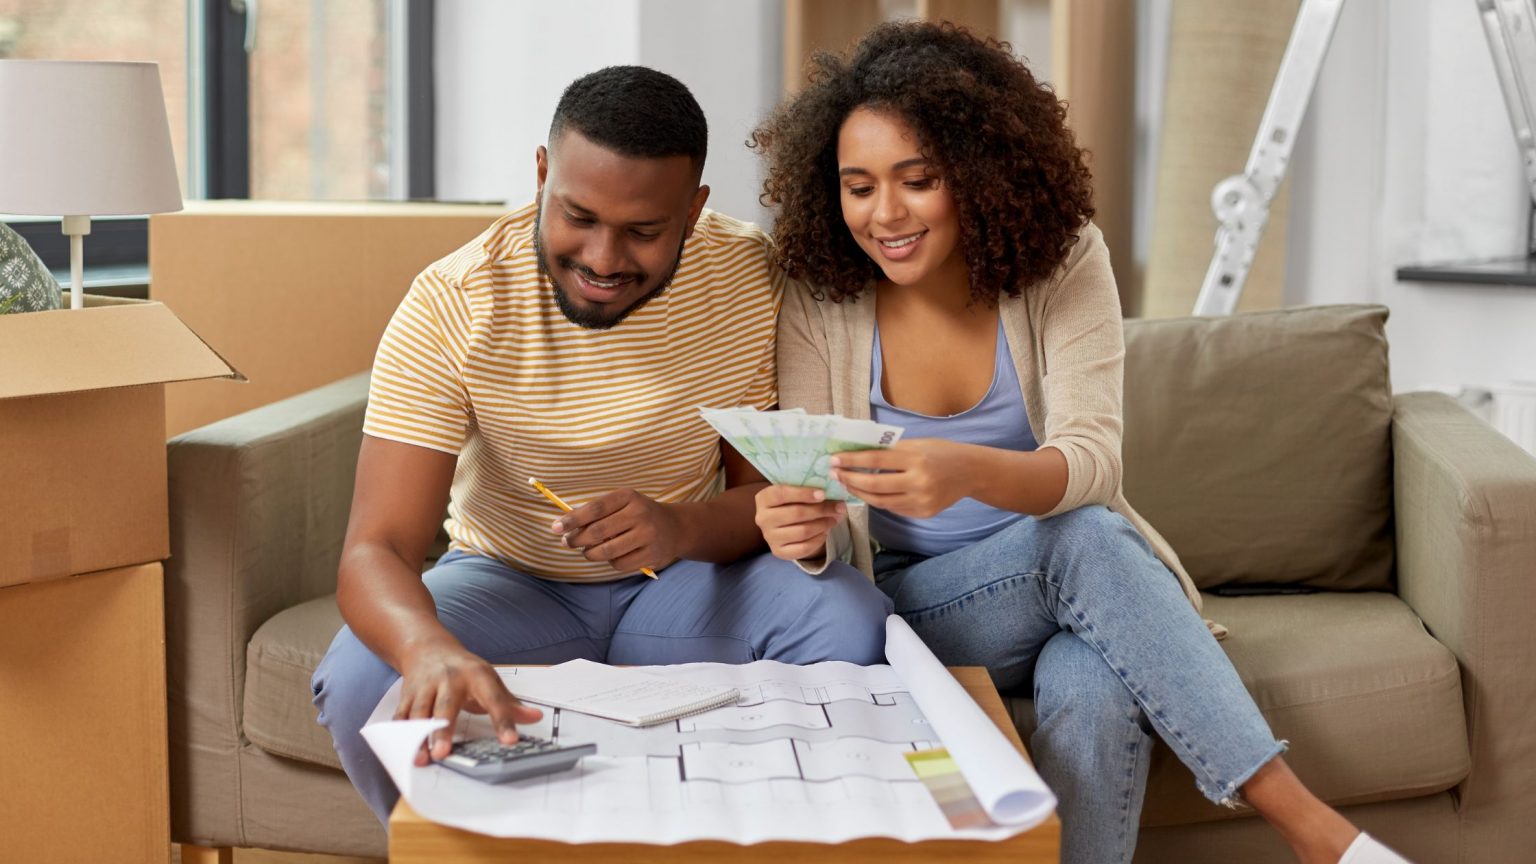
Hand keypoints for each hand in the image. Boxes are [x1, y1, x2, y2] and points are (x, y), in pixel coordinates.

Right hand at [396, 644, 543, 765]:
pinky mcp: (407, 695)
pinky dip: (400, 733)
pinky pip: (402, 715)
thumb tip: (535, 717)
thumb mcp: (490, 680)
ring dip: (418, 736)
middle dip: (443, 730)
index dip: (503, 720)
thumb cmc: (463, 669)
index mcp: (477, 675)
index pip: (494, 699)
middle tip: (444, 753)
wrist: (427, 647)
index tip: (510, 741)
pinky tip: (401, 750)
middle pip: (446, 705)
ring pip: (420, 712)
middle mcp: (449, 679)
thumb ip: (509, 703)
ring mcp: (426, 686)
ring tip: (421, 758)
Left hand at [553, 488, 684, 573]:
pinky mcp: (652, 555)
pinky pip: (620, 564)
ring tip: (588, 551)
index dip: (572, 519)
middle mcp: (640, 514)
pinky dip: (610, 562)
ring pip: (607, 551)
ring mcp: (648, 535)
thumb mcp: (623, 504)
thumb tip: (566, 526)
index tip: (555, 527)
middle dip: (577, 539)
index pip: (595, 508)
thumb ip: (599, 512)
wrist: (676, 527)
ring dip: (591, 553)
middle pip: (598, 531)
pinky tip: (612, 556)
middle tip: (567, 542)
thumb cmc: (639, 514)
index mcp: (629, 497)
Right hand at [754, 484, 844, 560]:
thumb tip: (833, 491)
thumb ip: (807, 489)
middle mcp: (762, 518)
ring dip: (823, 524)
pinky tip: (825, 531)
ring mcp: (770, 537)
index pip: (781, 494)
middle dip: (821, 510)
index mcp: (763, 499)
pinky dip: (818, 539)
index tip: (823, 494)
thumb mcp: (794, 492)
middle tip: (838, 507)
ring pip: (802, 531)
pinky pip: (803, 547)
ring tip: (835, 518)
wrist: (784, 526)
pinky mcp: (779, 552)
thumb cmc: (791, 503)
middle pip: (796, 513)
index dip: (803, 493)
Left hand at [830, 439, 974, 518]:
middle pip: (874, 485)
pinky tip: (867, 493)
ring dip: (860, 493)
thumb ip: (890, 451)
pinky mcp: (923, 513)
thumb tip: (856, 453)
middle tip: (835, 474)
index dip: (852, 461)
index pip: (875, 461)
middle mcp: (918, 482)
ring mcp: (921, 501)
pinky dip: (878, 500)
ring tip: (847, 484)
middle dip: (850, 480)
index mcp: (915, 458)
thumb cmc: (939, 452)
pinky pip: (893, 508)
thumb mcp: (916, 444)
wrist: (969, 472)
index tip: (834, 460)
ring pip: (881, 501)